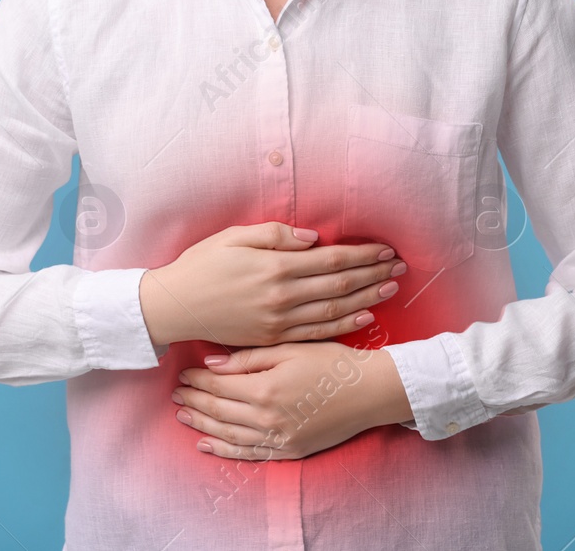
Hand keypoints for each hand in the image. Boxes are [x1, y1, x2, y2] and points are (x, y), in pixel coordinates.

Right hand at [139, 222, 407, 348]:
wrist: (174, 307)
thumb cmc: (201, 265)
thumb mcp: (234, 237)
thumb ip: (275, 235)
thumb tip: (313, 239)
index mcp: (275, 267)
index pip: (331, 259)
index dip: (362, 254)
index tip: (385, 249)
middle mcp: (282, 297)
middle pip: (340, 285)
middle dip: (373, 274)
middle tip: (400, 267)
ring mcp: (279, 322)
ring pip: (334, 310)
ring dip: (366, 298)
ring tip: (390, 288)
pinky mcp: (273, 339)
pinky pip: (316, 333)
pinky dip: (343, 325)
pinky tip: (363, 317)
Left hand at [171, 342, 414, 458]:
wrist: (370, 391)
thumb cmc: (333, 363)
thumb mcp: (291, 348)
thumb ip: (249, 357)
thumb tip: (212, 363)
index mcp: (266, 389)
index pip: (220, 385)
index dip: (198, 379)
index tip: (183, 372)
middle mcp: (267, 418)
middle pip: (219, 410)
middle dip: (195, 400)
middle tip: (176, 392)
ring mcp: (278, 439)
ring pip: (228, 434)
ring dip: (202, 424)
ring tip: (183, 415)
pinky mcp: (289, 451)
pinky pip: (248, 454)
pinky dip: (224, 451)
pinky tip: (206, 445)